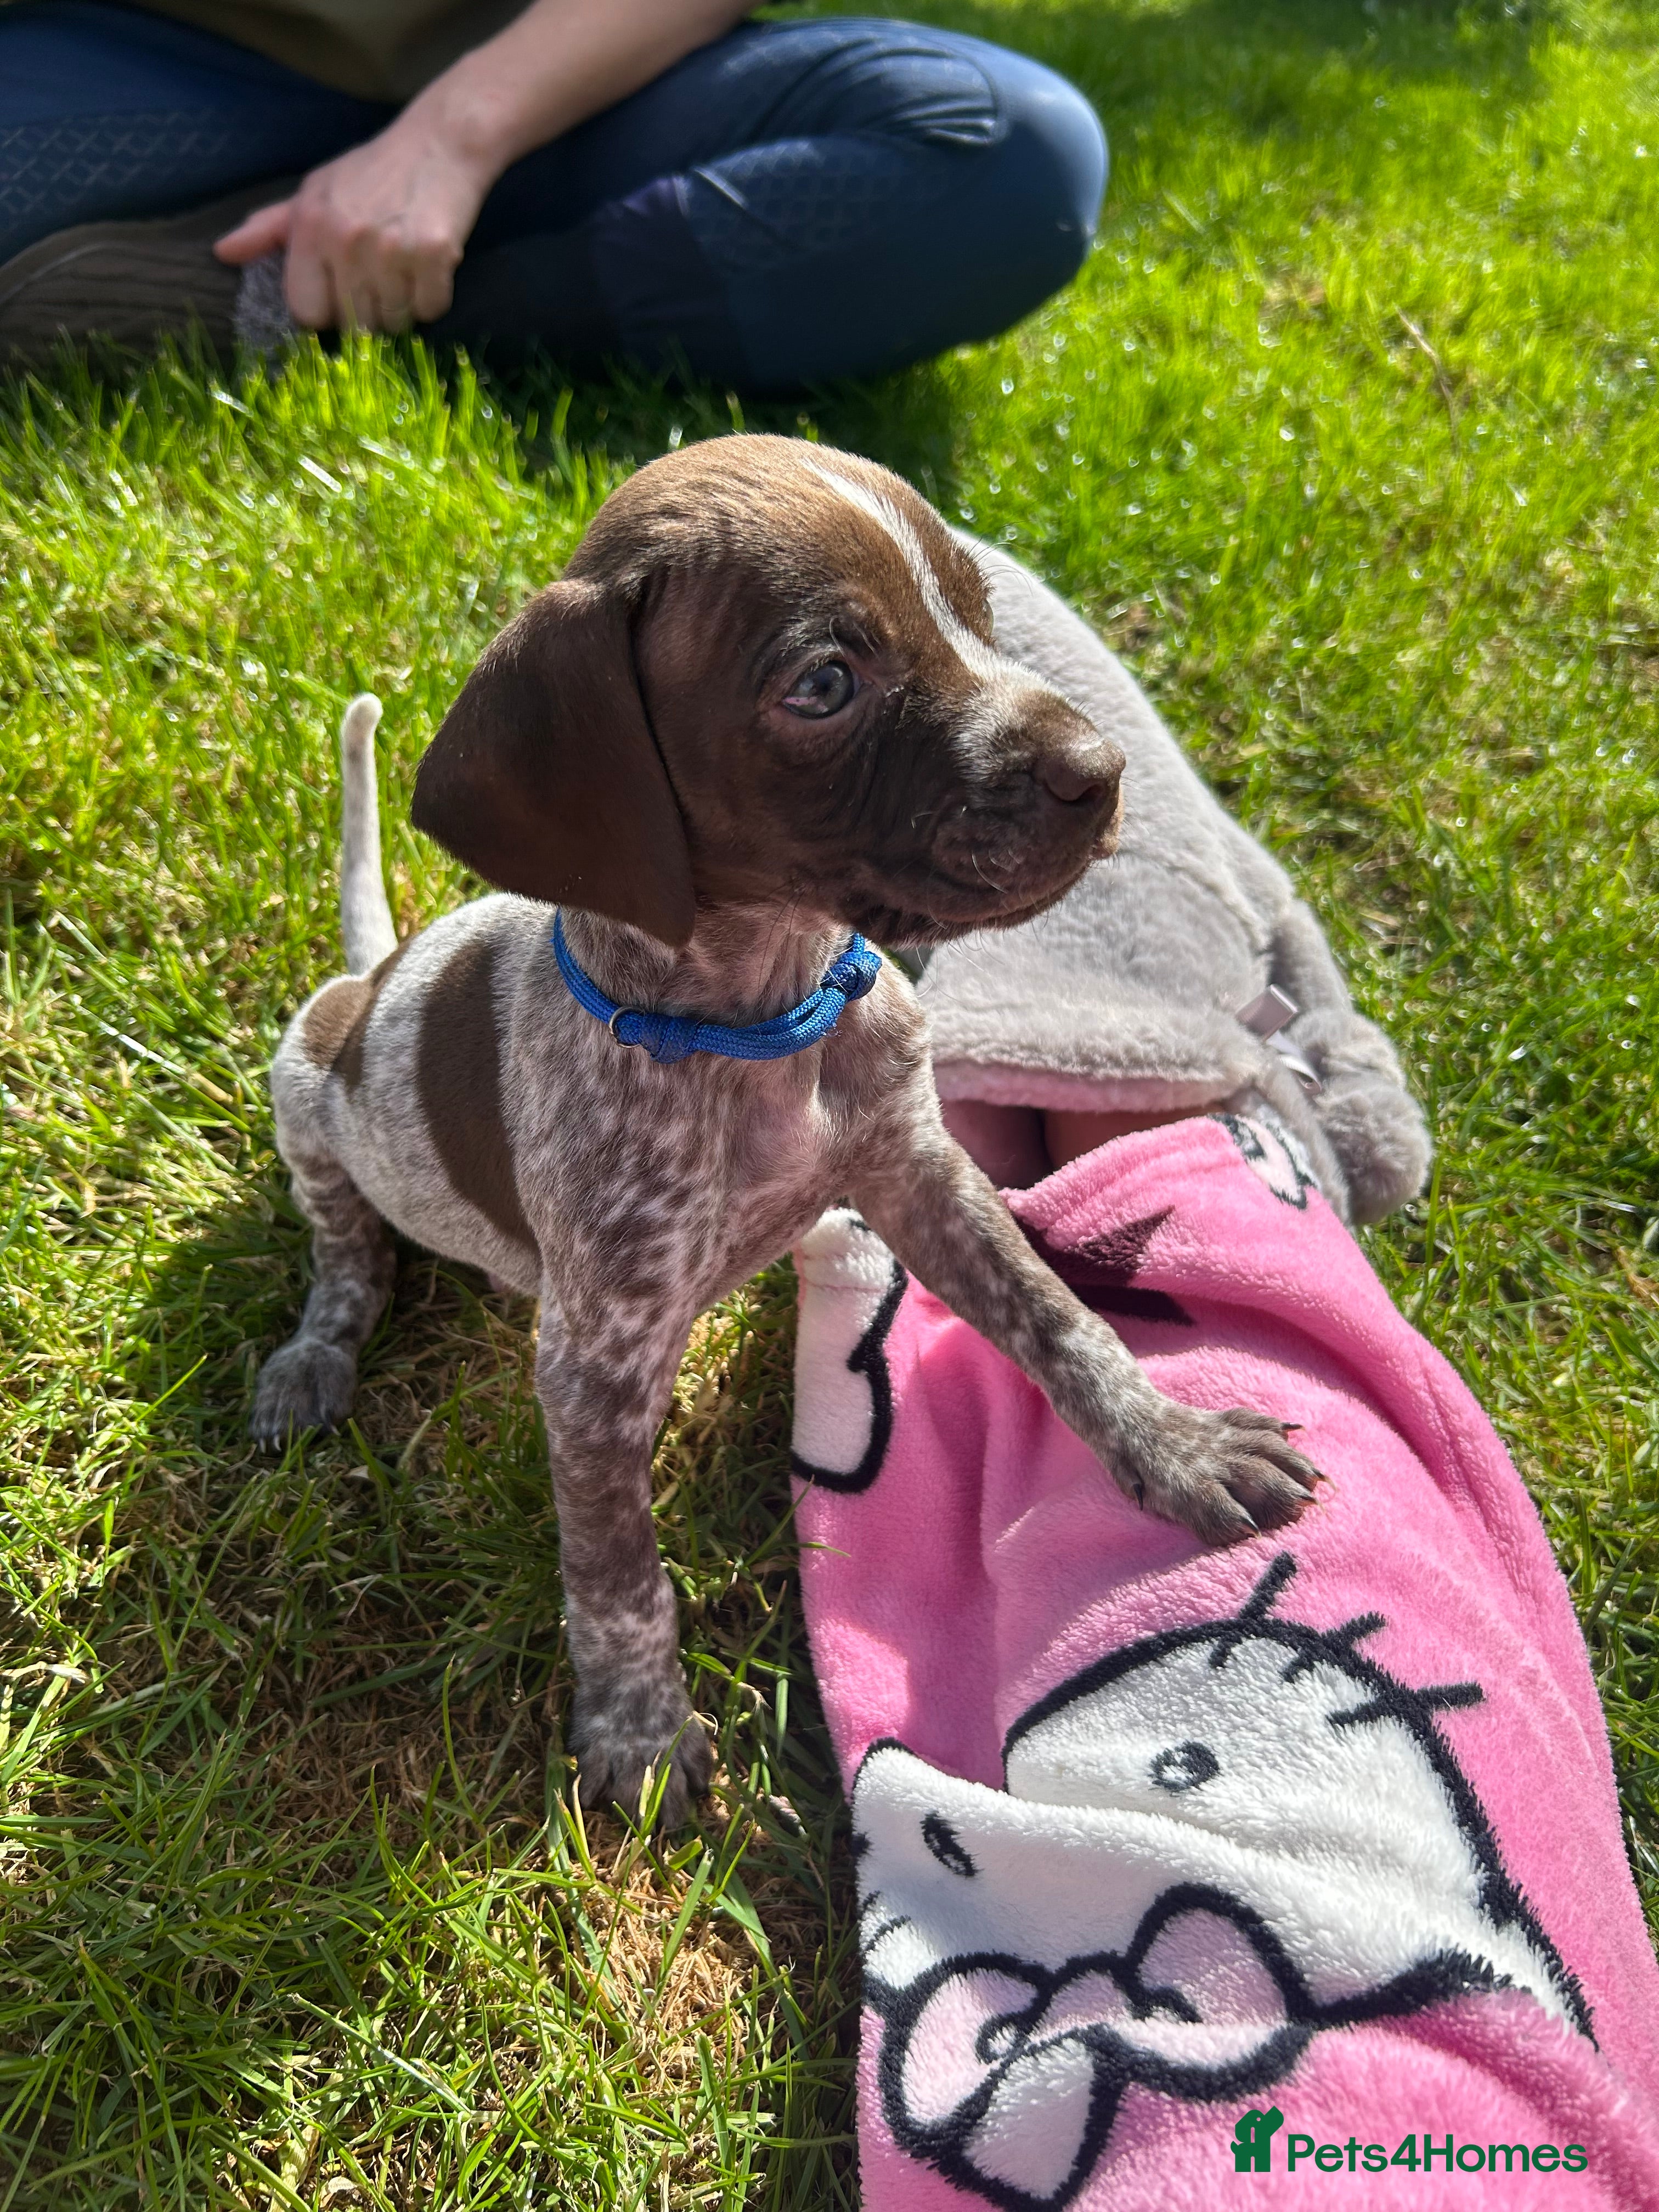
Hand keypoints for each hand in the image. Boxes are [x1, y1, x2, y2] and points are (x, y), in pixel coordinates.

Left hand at [214, 120, 494, 331]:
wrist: (438, 143)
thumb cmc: (371, 172)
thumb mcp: (314, 192)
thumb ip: (269, 229)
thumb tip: (222, 253)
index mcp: (310, 227)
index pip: (307, 312)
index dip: (327, 311)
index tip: (342, 292)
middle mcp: (345, 240)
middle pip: (354, 326)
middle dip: (369, 312)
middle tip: (381, 276)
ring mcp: (390, 249)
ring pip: (394, 323)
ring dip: (403, 307)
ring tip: (405, 269)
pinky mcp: (433, 254)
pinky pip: (430, 310)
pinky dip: (433, 298)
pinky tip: (430, 266)